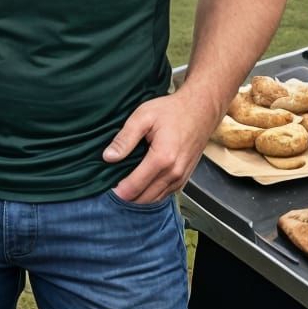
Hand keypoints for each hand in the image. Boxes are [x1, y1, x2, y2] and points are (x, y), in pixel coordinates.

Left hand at [102, 87, 218, 202]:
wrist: (200, 110)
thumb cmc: (172, 111)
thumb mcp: (142, 117)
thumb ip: (125, 138)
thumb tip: (108, 157)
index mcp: (162, 158)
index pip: (136, 185)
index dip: (119, 191)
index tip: (107, 188)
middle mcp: (174, 172)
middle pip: (146, 198)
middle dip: (128, 197)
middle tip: (111, 191)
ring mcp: (182, 177)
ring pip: (156, 198)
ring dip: (139, 198)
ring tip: (123, 190)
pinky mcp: (185, 177)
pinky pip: (166, 193)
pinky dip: (152, 194)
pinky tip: (141, 187)